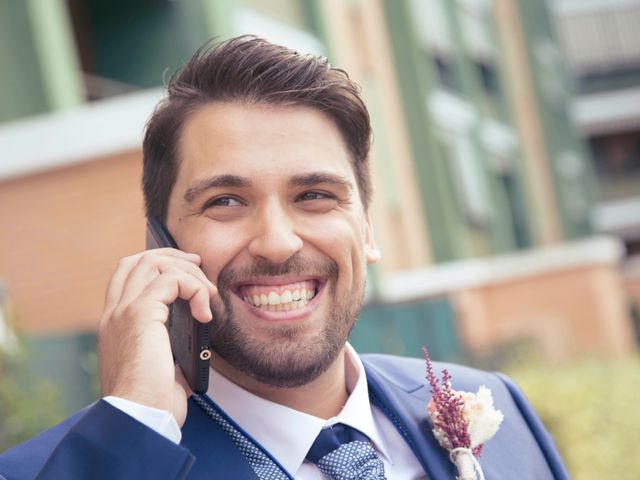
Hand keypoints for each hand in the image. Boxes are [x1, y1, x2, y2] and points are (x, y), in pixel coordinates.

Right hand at [98, 248, 216, 426]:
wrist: (140, 419)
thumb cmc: (153, 401)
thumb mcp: (161, 364)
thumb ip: (169, 342)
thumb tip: (196, 330)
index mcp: (115, 324)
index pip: (126, 276)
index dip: (156, 263)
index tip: (186, 269)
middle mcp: (113, 314)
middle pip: (137, 260)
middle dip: (172, 257)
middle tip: (200, 265)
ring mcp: (123, 312)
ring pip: (153, 263)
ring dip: (188, 272)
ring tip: (208, 294)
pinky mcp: (140, 315)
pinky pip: (171, 280)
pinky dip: (194, 288)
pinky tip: (205, 313)